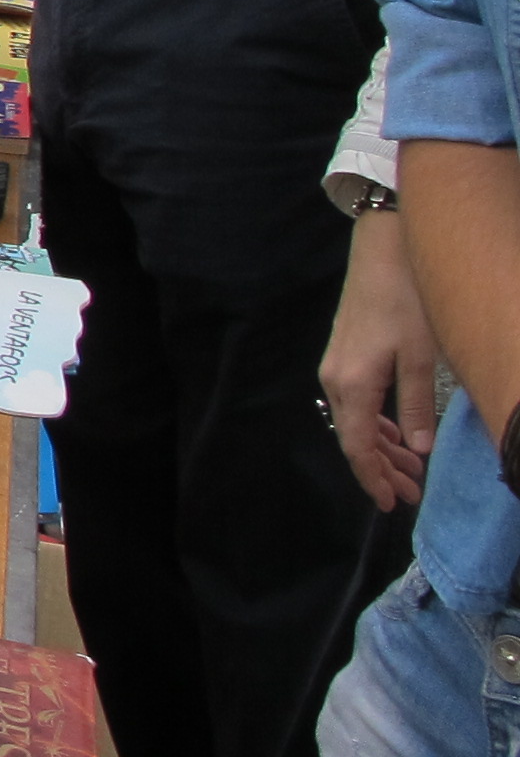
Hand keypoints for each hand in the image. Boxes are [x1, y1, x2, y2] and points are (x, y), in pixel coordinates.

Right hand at [321, 206, 440, 510]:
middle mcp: (336, 381)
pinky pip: (357, 404)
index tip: (394, 505)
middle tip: (411, 493)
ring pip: (356, 421)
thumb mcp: (421, 356)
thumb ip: (418, 404)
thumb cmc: (406, 301)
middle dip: (382, 470)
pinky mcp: (345, 355)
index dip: (375, 479)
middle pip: (354, 438)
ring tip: (411, 470)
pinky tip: (399, 433)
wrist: (383, 251)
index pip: (358, 446)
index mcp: (352, 385)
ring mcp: (337, 367)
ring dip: (383, 448)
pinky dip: (378, 424)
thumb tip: (419, 450)